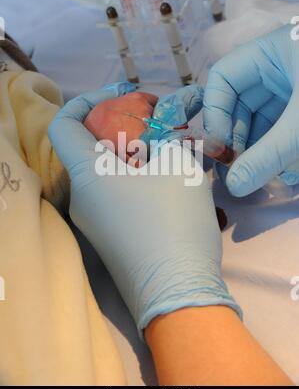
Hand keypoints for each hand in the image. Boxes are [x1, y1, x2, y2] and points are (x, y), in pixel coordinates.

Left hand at [48, 82, 240, 337]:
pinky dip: (135, 179)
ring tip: (169, 149)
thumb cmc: (173, 221)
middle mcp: (81, 198)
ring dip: (133, 155)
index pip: (64, 124)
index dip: (85, 101)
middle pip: (88, 148)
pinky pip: (114, 196)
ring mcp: (94, 222)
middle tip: (156, 122)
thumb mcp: (179, 167)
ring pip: (105, 174)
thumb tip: (165, 136)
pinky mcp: (109, 238)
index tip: (119, 96)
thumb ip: (170, 140)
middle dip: (120, 127)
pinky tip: (168, 180)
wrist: (179, 292)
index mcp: (86, 174)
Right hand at [203, 24, 298, 196]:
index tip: (220, 146)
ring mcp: (292, 87)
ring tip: (260, 173)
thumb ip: (270, 154)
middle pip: (239, 103)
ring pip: (260, 119)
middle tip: (238, 166)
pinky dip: (277, 147)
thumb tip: (236, 187)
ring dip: (258, 147)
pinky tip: (281, 169)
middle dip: (238, 137)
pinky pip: (280, 126)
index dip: (215, 112)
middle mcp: (276, 68)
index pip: (223, 78)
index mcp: (270, 52)